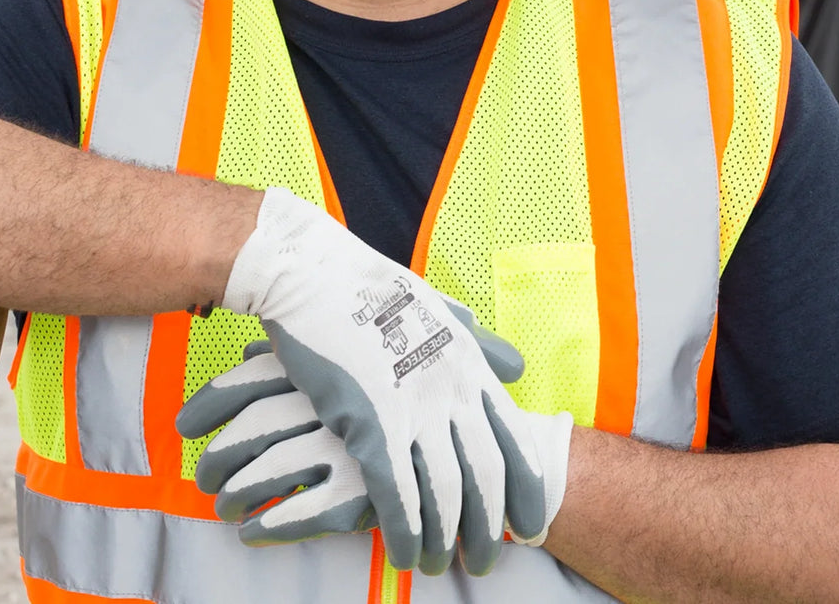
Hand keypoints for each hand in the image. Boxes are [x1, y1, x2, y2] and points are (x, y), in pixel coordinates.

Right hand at [182, 187, 548, 573]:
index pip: (513, 437)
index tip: (530, 525)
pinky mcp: (370, 420)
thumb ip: (478, 341)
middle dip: (488, 528)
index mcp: (468, 360)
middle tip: (483, 561)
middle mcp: (450, 386)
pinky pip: (397, 493)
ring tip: (437, 566)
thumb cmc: (366, 290)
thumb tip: (518, 366)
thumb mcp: (435, 307)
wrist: (308, 273)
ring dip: (444, 540)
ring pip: (445, 493)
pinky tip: (400, 553)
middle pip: (485, 476)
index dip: (525, 489)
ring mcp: (413, 404)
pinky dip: (403, 531)